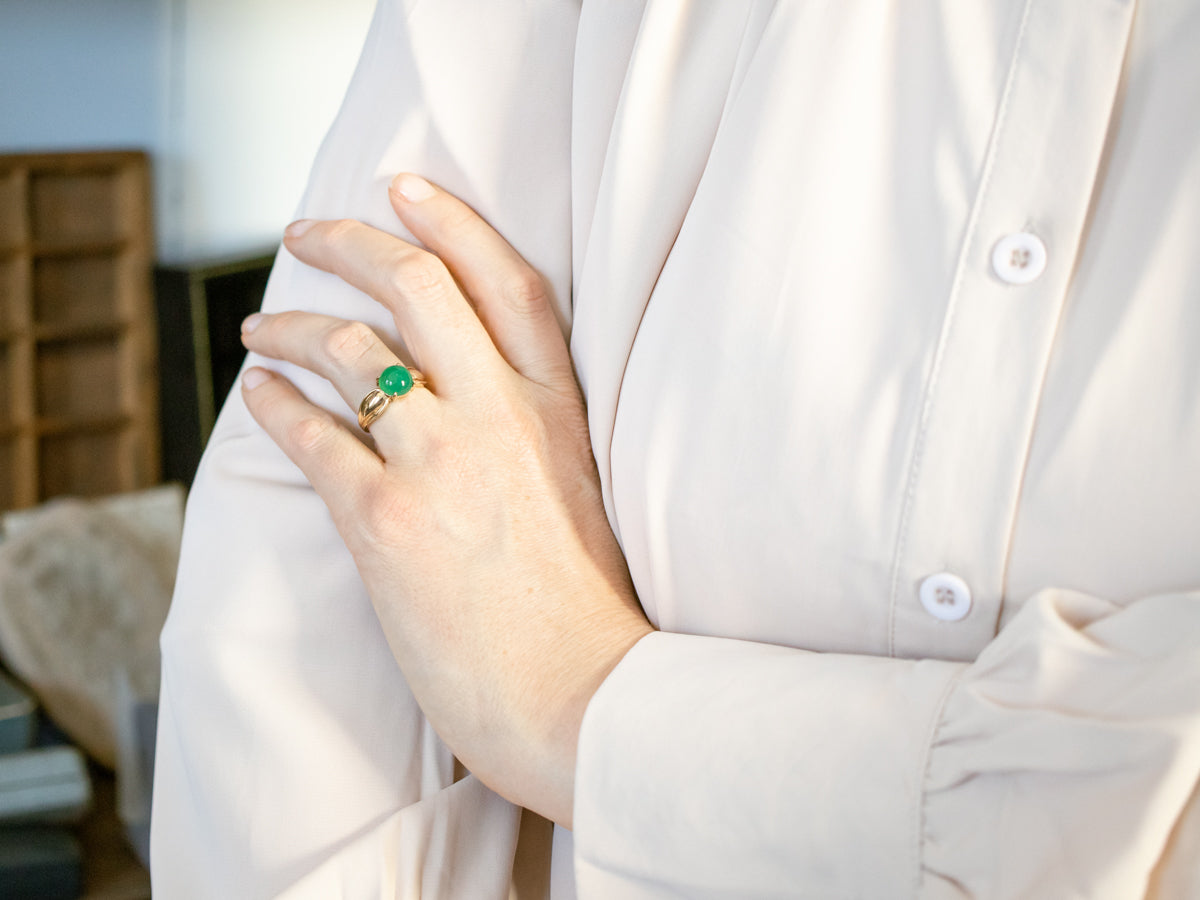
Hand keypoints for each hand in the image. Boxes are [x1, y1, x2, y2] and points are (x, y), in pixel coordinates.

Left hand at [238, 174, 652, 827]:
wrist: (580, 696)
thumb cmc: (584, 609)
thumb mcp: (583, 493)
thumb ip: (536, 431)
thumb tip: (466, 393)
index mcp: (560, 407)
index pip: (507, 281)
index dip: (452, 222)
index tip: (404, 188)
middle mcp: (501, 416)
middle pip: (415, 286)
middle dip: (347, 241)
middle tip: (307, 232)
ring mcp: (443, 462)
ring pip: (349, 348)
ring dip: (291, 324)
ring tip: (260, 327)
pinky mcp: (386, 520)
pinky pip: (311, 432)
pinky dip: (272, 401)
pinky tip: (257, 391)